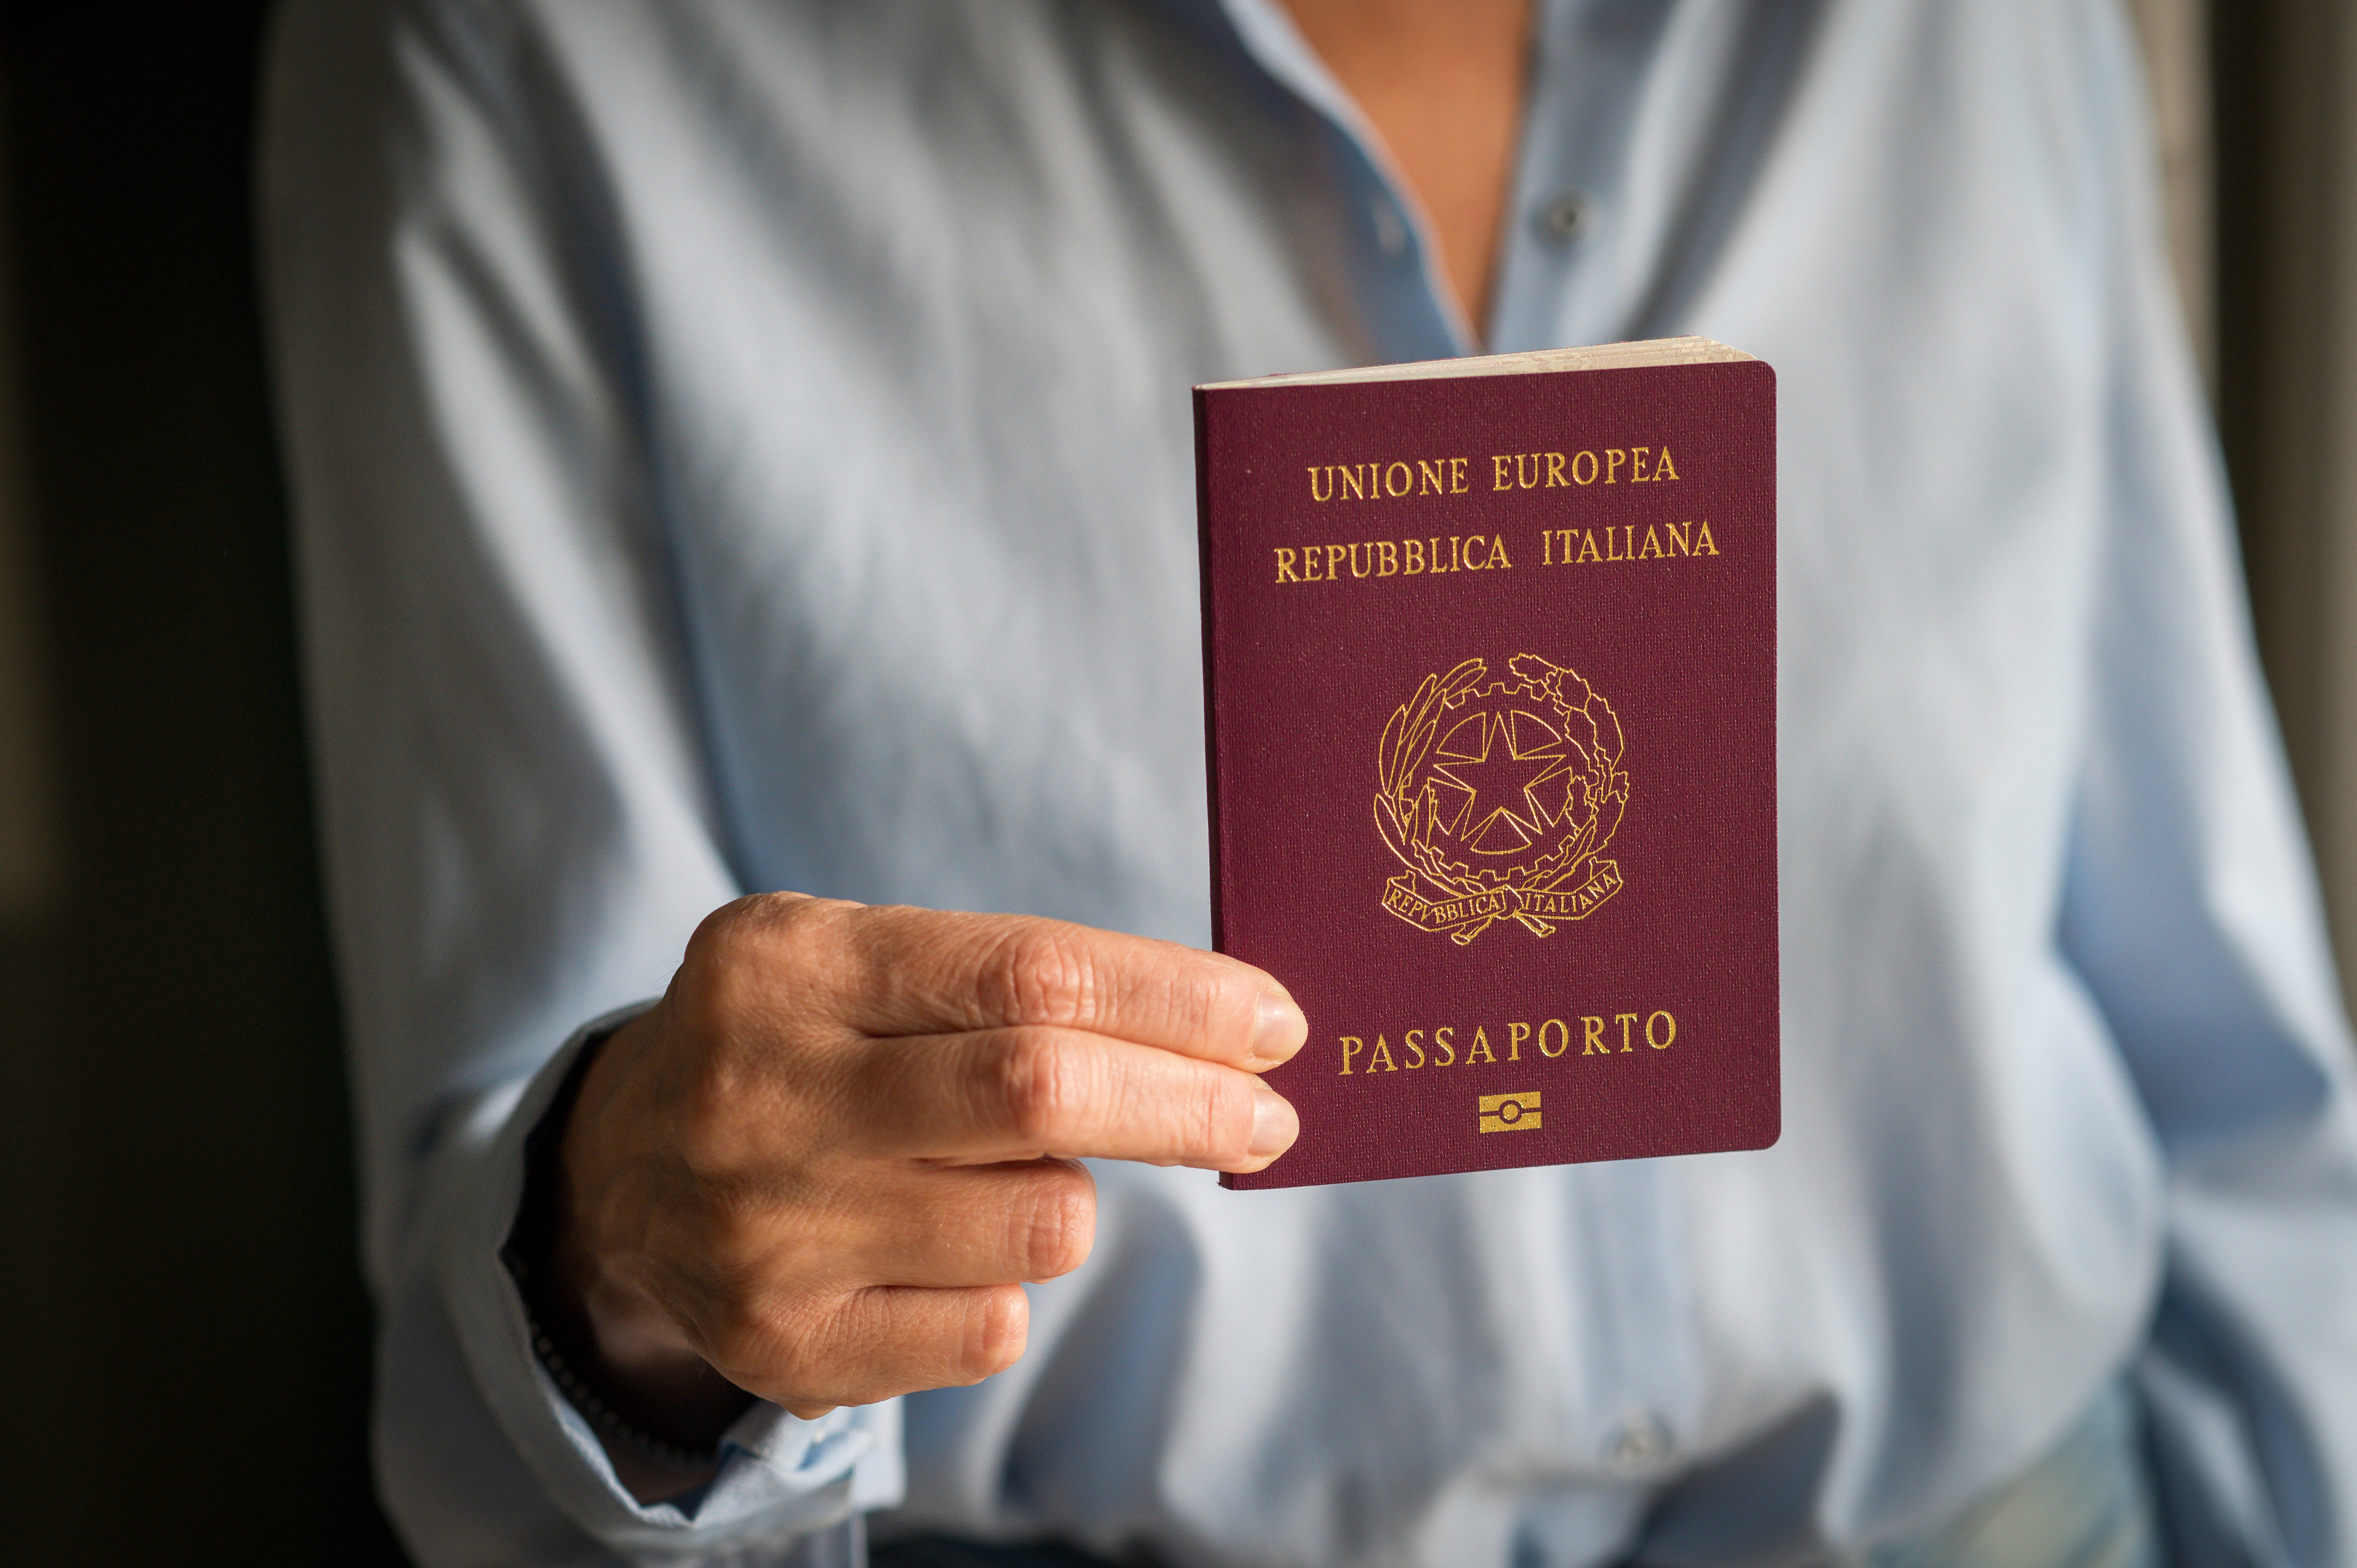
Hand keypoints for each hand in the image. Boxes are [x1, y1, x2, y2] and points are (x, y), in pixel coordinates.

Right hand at [540, 894, 1304, 1492]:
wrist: (615, 1172)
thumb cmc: (793, 1044)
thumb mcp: (859, 962)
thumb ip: (1013, 983)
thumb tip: (1224, 1035)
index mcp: (791, 964)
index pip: (1030, 973)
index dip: (1175, 999)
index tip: (1273, 1022)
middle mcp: (764, 1093)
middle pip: (1040, 1093)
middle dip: (1190, 1105)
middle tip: (1269, 1116)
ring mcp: (769, 1230)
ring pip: (1039, 1223)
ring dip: (1075, 1196)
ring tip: (1018, 1175)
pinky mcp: (783, 1345)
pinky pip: (989, 1326)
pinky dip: (1010, 1283)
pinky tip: (953, 1249)